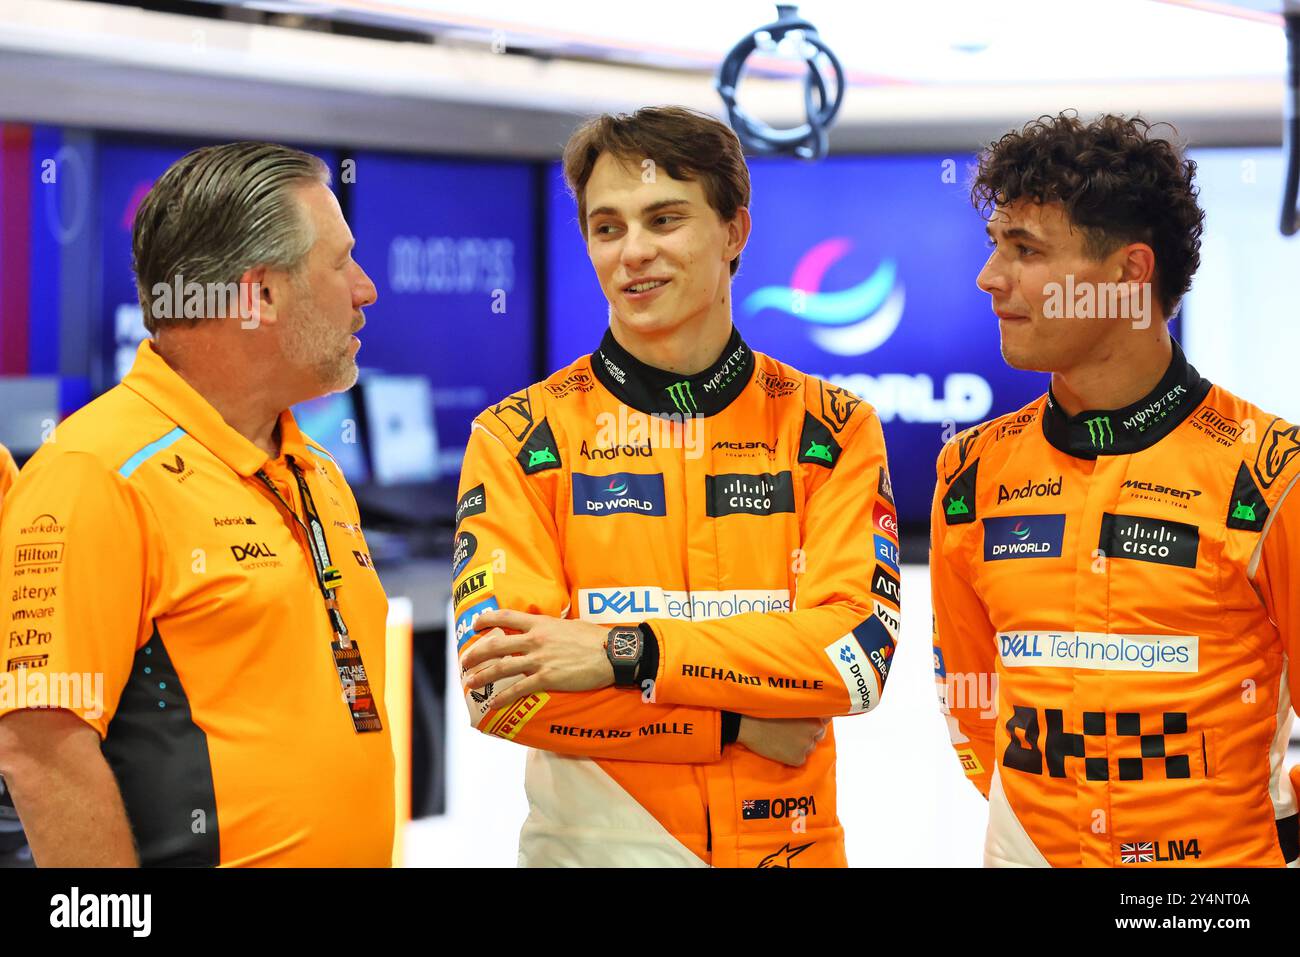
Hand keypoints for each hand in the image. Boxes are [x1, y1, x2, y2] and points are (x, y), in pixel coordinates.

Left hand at [459, 608, 613, 705]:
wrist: (612, 653)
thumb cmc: (595, 638)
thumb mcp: (570, 625)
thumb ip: (553, 628)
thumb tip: (547, 631)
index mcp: (541, 624)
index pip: (506, 617)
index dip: (487, 620)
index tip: (476, 625)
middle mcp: (535, 640)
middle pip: (495, 645)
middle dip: (475, 654)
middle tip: (464, 662)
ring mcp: (539, 659)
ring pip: (501, 667)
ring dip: (481, 676)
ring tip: (469, 683)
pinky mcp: (546, 678)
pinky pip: (518, 689)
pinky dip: (502, 697)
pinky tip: (493, 704)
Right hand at [736, 715, 829, 766]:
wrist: (748, 725)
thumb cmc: (766, 710)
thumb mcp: (790, 703)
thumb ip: (806, 707)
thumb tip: (818, 713)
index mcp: (814, 715)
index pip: (826, 719)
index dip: (816, 719)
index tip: (807, 719)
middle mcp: (815, 731)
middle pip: (818, 734)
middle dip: (808, 733)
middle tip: (791, 730)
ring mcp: (807, 746)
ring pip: (808, 747)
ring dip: (800, 745)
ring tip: (782, 739)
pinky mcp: (798, 759)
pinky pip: (799, 759)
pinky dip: (792, 756)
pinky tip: (780, 748)